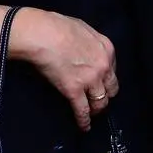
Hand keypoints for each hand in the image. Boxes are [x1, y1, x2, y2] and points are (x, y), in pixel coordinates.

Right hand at [10, 8, 118, 131]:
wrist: (40, 33)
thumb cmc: (55, 25)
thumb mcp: (81, 28)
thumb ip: (90, 42)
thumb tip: (85, 49)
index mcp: (106, 49)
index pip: (112, 70)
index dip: (106, 78)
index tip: (102, 83)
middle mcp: (103, 66)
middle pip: (111, 88)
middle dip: (106, 95)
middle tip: (98, 99)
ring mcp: (90, 80)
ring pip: (100, 102)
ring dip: (96, 109)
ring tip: (92, 113)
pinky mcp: (74, 90)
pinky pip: (82, 110)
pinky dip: (84, 120)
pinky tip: (84, 126)